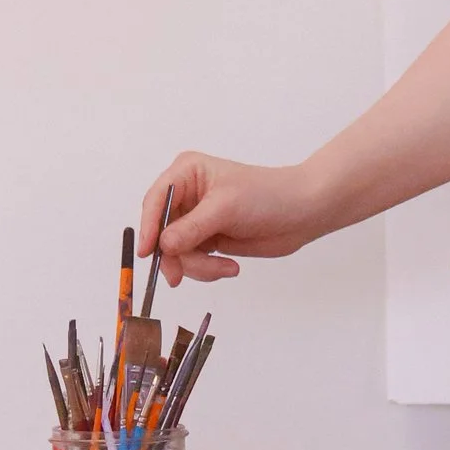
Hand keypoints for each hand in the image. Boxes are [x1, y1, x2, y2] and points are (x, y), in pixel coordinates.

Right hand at [138, 150, 321, 283]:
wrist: (302, 213)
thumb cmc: (268, 196)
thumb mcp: (225, 208)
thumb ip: (190, 228)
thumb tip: (162, 245)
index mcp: (186, 173)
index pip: (155, 201)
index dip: (148, 228)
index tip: (148, 252)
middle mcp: (187, 194)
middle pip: (161, 232)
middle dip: (175, 255)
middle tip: (180, 276)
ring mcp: (196, 219)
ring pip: (176, 252)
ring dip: (197, 266)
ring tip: (225, 268)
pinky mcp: (207, 239)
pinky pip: (192, 261)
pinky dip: (207, 270)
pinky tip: (230, 266)